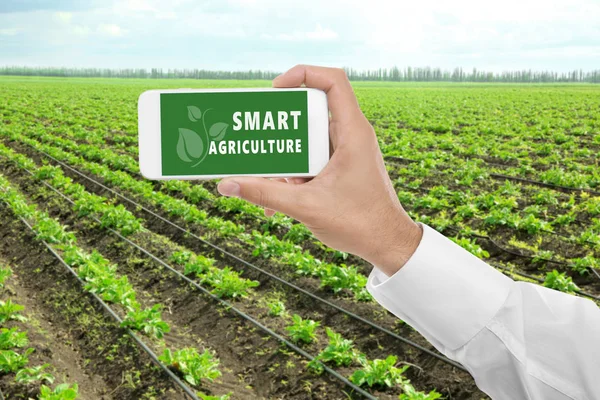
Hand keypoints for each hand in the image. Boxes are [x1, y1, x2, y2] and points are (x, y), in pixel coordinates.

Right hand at [217, 65, 421, 275]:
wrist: (388, 245)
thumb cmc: (361, 223)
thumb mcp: (306, 206)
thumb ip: (265, 194)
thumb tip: (227, 185)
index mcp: (353, 133)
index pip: (333, 81)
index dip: (302, 74)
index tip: (276, 90)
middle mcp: (351, 136)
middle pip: (311, 112)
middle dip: (282, 126)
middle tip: (258, 134)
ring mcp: (347, 152)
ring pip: (309, 140)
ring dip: (285, 157)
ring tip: (265, 174)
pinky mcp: (342, 168)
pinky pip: (312, 160)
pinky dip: (294, 174)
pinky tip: (277, 199)